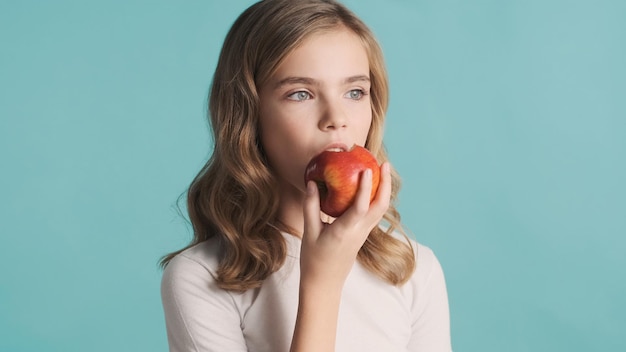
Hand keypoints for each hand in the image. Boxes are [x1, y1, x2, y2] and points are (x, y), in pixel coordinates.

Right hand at [299, 162, 391, 290]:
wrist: (325, 282)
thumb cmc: (314, 259)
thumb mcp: (309, 232)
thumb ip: (311, 207)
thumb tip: (312, 183)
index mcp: (345, 232)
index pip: (361, 208)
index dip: (365, 188)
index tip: (366, 169)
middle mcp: (359, 232)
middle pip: (381, 206)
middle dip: (385, 184)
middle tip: (383, 164)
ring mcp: (364, 234)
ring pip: (381, 210)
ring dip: (384, 190)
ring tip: (382, 170)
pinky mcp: (363, 234)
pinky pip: (375, 213)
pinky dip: (377, 198)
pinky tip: (373, 187)